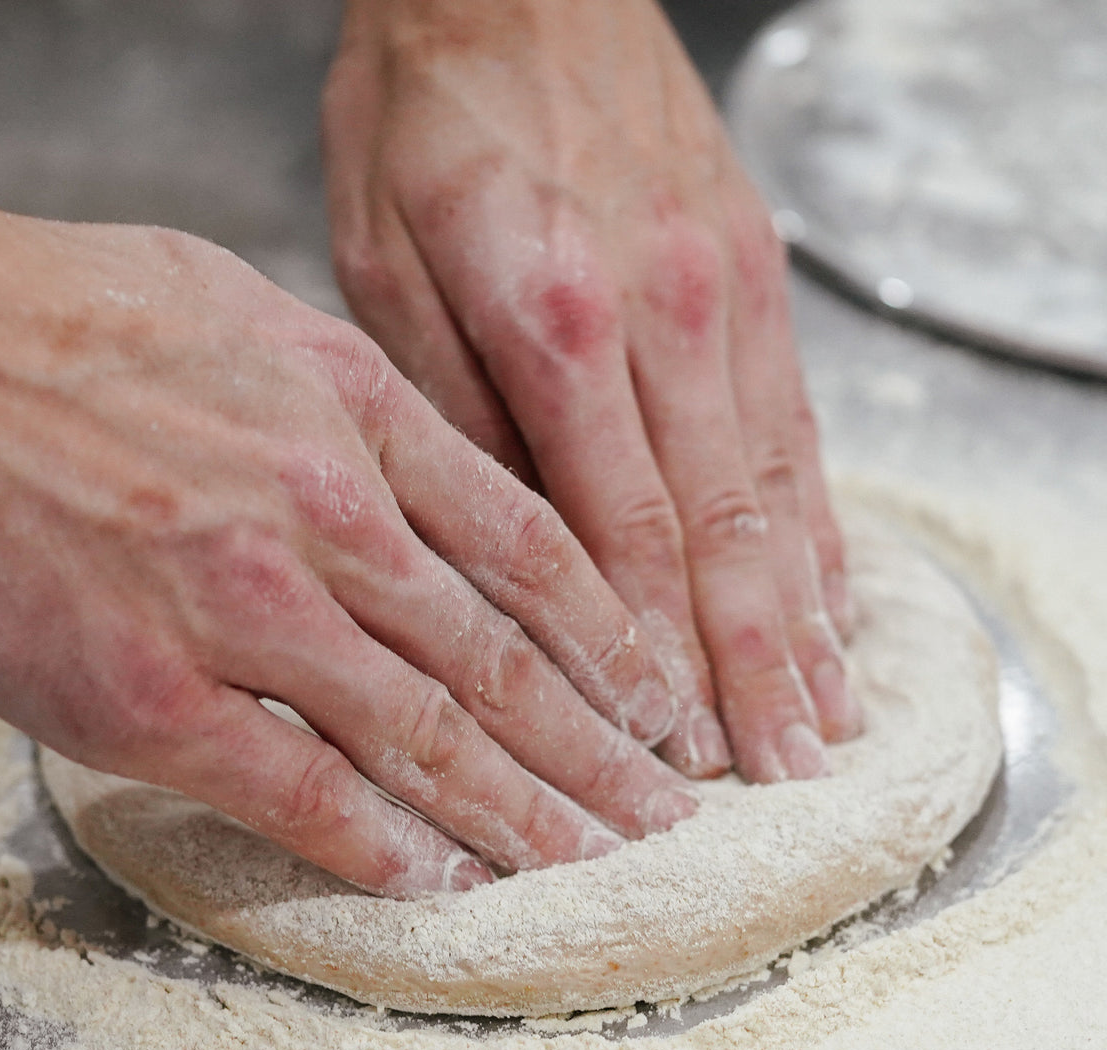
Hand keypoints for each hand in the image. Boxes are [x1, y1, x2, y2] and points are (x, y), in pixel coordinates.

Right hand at [0, 197, 695, 897]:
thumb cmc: (69, 322)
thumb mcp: (256, 317)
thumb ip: (365, 404)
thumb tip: (447, 474)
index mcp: (358, 417)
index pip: (533, 550)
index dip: (615, 639)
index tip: (661, 700)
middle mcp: (326, 515)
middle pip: (504, 660)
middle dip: (600, 751)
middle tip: (666, 813)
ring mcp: (245, 611)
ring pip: (427, 735)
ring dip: (522, 813)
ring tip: (592, 862)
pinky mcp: (153, 698)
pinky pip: (301, 790)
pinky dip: (383, 847)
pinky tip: (445, 882)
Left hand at [322, 0, 861, 782]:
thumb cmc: (430, 109)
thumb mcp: (387, 258)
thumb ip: (456, 409)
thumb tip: (513, 546)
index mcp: (560, 321)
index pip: (628, 531)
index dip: (659, 654)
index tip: (677, 745)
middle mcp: (666, 317)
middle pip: (725, 532)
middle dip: (754, 666)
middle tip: (782, 770)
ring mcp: (725, 296)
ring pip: (780, 488)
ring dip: (803, 615)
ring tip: (825, 713)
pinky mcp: (750, 276)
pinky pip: (798, 426)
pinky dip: (821, 524)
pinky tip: (832, 592)